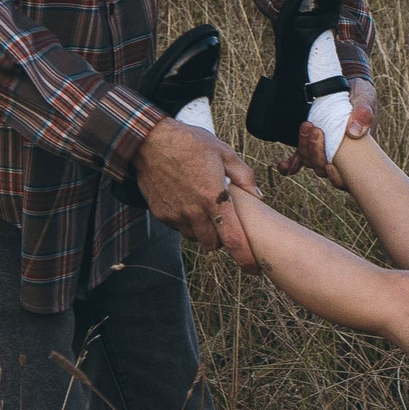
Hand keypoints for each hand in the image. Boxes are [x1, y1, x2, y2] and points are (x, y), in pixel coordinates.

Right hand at [131, 118, 258, 262]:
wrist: (150, 142)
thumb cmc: (190, 143)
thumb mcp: (224, 152)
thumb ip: (244, 176)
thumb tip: (257, 196)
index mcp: (214, 198)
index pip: (233, 238)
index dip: (245, 257)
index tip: (253, 267)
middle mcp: (194, 211)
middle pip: (213, 244)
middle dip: (221, 239)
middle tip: (223, 221)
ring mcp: (176, 215)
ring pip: (195, 238)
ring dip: (203, 231)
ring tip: (203, 208)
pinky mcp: (162, 214)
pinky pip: (179, 228)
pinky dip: (186, 222)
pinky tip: (187, 202)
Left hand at [279, 78, 376, 179]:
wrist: (348, 83)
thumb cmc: (361, 95)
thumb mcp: (365, 100)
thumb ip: (363, 114)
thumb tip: (354, 132)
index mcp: (357, 152)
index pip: (347, 176)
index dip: (336, 176)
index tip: (330, 163)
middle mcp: (340, 156)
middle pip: (324, 167)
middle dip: (316, 153)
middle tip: (315, 129)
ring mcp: (324, 149)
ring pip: (311, 161)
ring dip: (305, 148)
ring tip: (306, 126)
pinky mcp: (311, 142)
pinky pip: (300, 159)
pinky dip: (291, 164)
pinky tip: (283, 165)